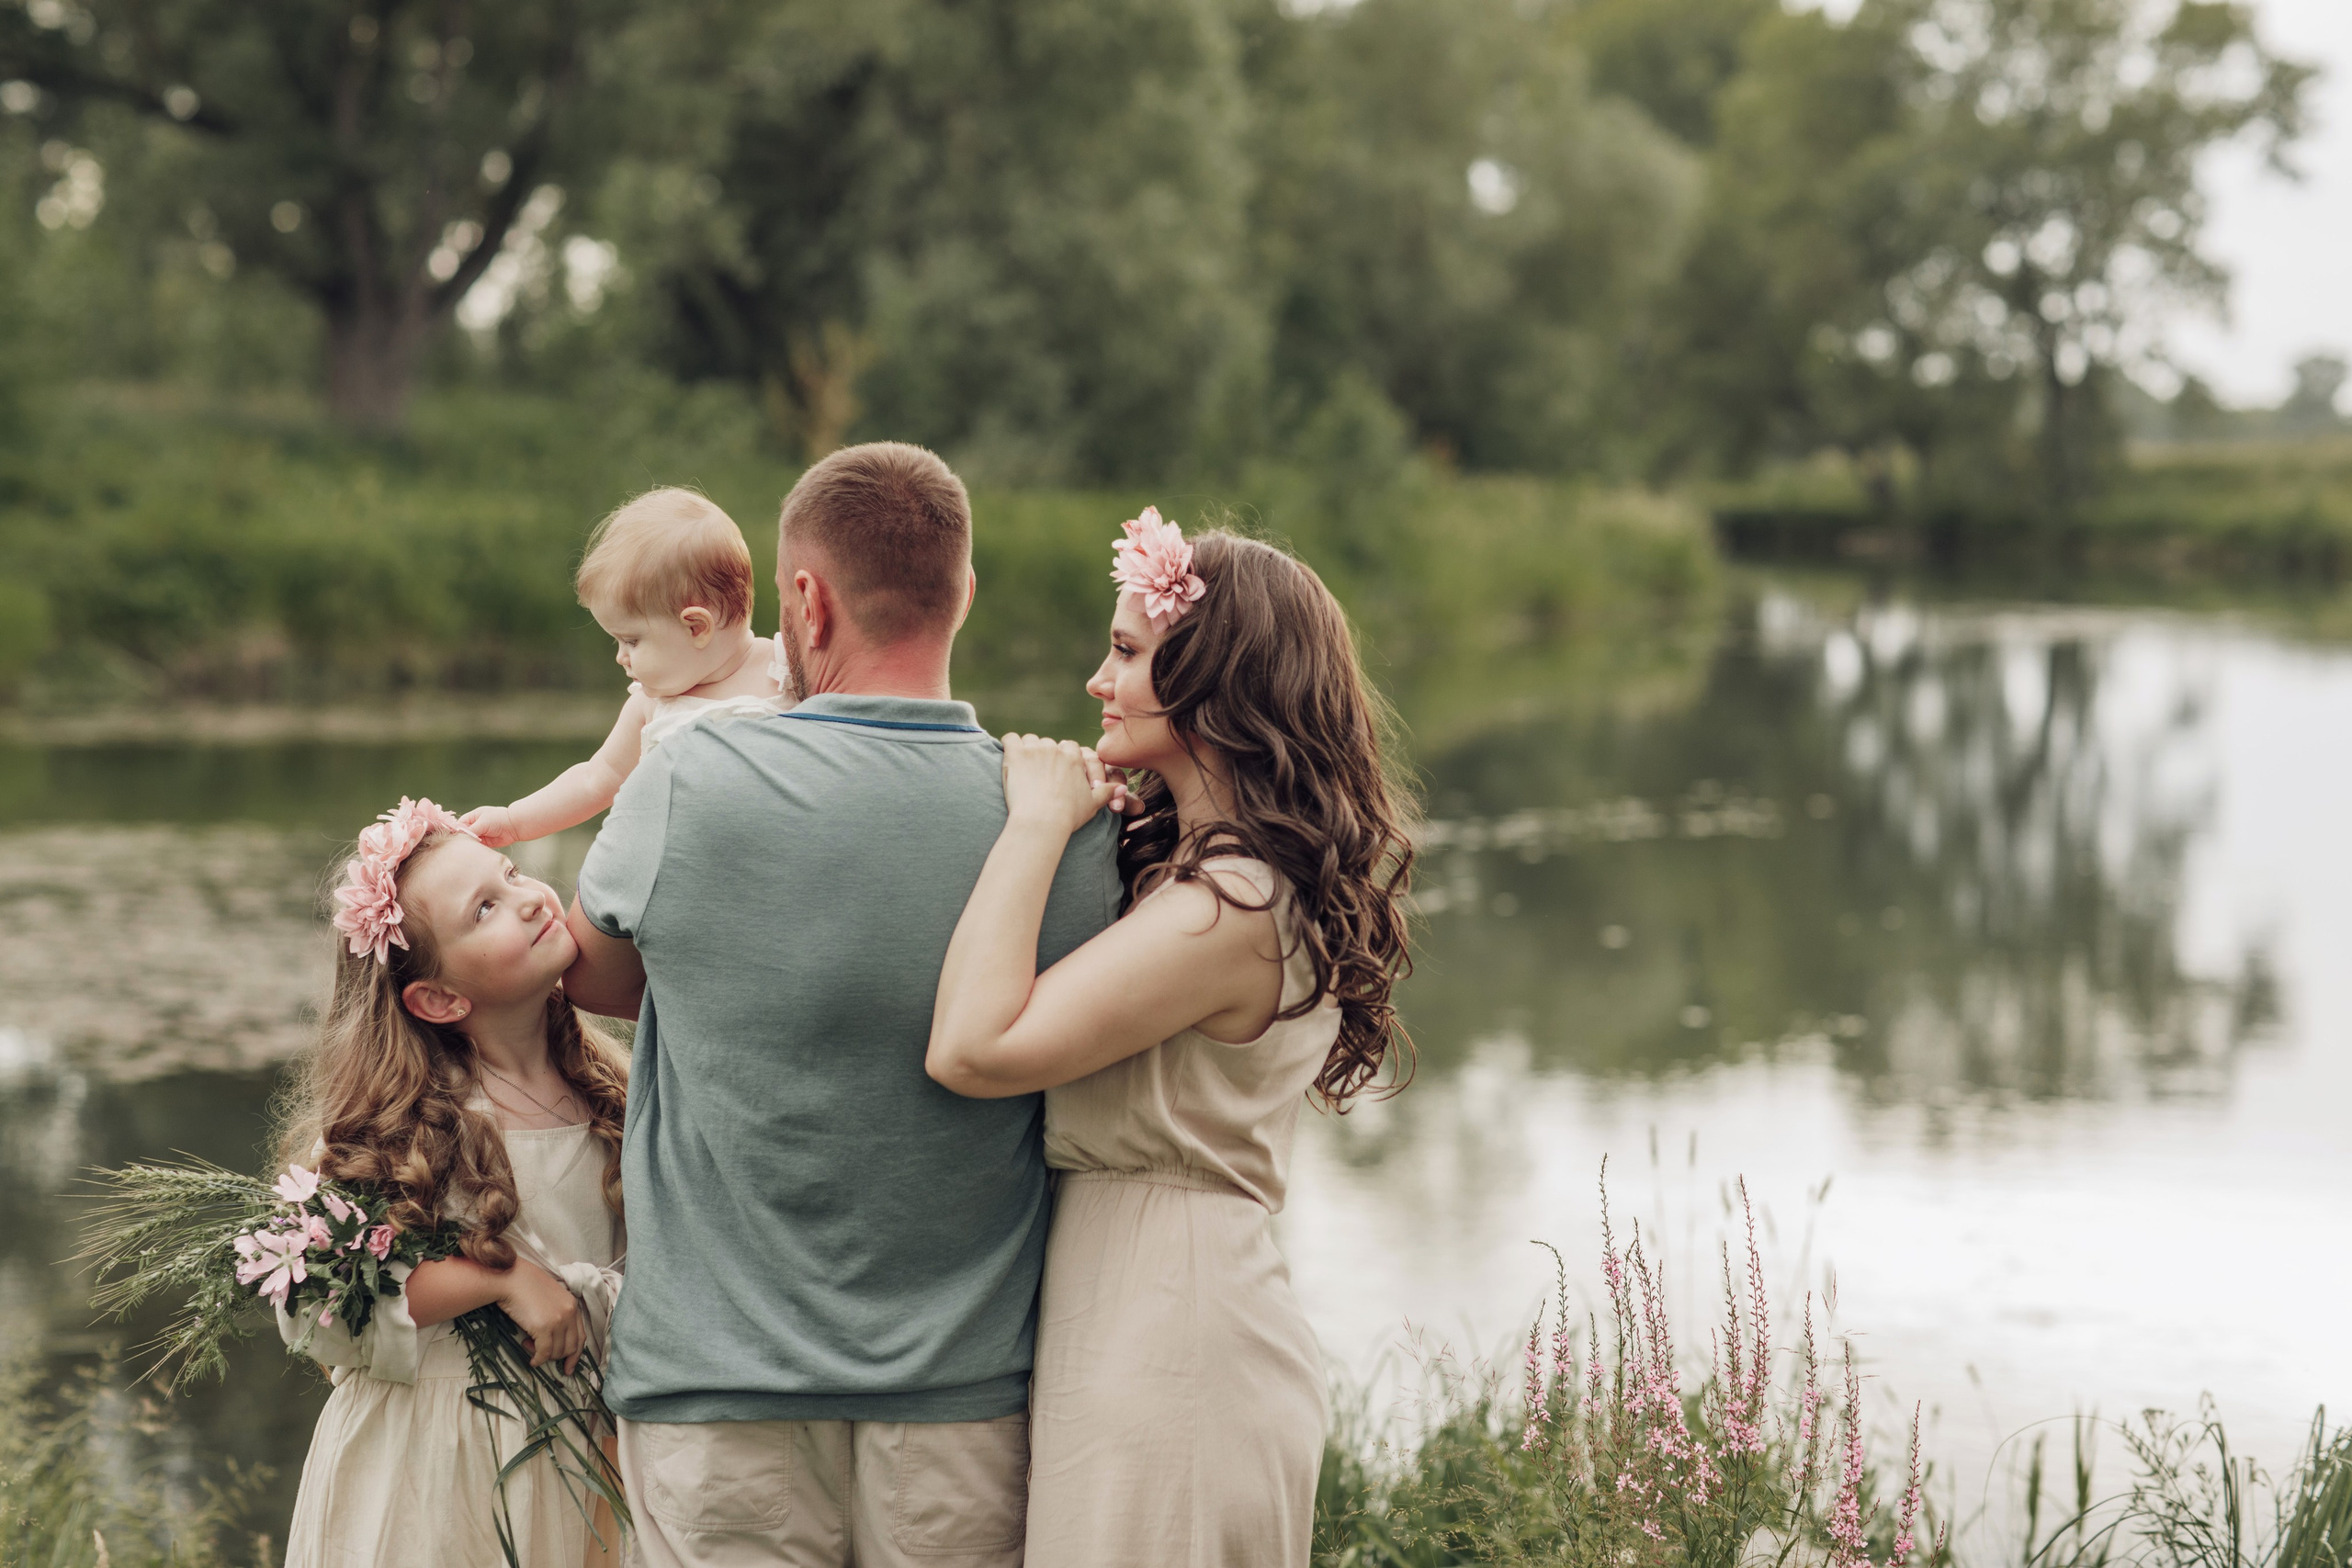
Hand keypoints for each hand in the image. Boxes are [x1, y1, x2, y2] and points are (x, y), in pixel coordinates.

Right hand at [460, 806, 519, 847]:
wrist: (514, 826)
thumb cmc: (498, 819)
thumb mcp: (483, 823)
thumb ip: (471, 830)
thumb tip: (460, 836)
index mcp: (473, 817)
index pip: (460, 825)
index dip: (456, 831)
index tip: (453, 838)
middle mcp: (475, 826)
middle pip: (464, 834)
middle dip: (461, 840)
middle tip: (457, 847)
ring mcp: (480, 835)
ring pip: (470, 842)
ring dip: (468, 846)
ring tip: (464, 851)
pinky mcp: (486, 843)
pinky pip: (477, 847)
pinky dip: (475, 850)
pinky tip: (472, 853)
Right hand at [497, 1260, 586, 1373]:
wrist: (510, 1278)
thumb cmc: (525, 1287)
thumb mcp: (549, 1299)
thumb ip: (556, 1315)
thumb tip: (553, 1341)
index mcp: (572, 1305)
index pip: (581, 1336)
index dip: (575, 1355)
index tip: (568, 1367)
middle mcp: (569, 1313)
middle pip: (571, 1347)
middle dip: (557, 1356)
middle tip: (540, 1353)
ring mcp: (558, 1320)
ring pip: (557, 1351)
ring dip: (544, 1355)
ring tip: (529, 1345)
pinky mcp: (544, 1327)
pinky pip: (544, 1352)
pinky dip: (538, 1359)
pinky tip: (532, 1360)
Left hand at [1000, 734, 1116, 835]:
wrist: (1042, 822)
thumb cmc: (1068, 817)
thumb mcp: (1092, 804)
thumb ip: (1107, 792)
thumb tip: (1122, 788)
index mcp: (1074, 758)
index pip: (1068, 747)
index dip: (1061, 758)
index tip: (1055, 771)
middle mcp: (1056, 750)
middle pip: (1048, 743)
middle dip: (1043, 756)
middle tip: (1037, 774)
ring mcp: (1035, 750)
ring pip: (1029, 740)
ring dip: (1026, 750)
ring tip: (1023, 770)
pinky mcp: (1016, 754)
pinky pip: (1010, 738)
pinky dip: (1009, 746)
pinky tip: (1009, 760)